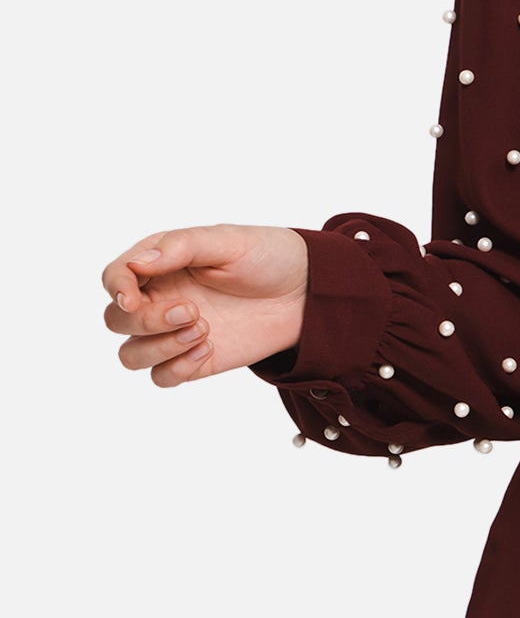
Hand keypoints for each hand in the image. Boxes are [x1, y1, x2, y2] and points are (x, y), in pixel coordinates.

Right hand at [102, 224, 310, 386]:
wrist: (307, 293)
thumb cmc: (268, 256)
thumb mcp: (228, 241)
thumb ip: (180, 247)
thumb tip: (137, 263)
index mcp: (162, 262)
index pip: (114, 277)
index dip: (116, 289)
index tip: (133, 299)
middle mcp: (161, 297)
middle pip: (116, 320)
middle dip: (145, 321)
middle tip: (192, 311)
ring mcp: (174, 332)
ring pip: (131, 355)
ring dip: (159, 347)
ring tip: (203, 329)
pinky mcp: (193, 359)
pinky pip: (161, 377)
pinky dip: (178, 367)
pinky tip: (210, 347)